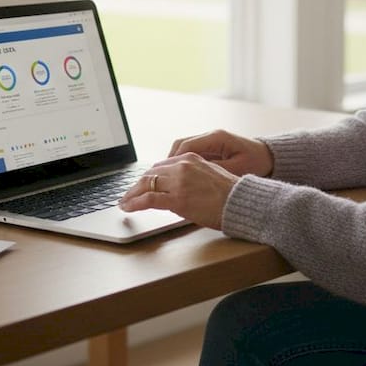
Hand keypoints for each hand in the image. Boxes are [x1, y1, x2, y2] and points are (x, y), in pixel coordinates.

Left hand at [119, 153, 239, 229]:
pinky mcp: (176, 199)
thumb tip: (180, 185)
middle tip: (129, 194)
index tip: (143, 184)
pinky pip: (148, 199)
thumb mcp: (210, 175)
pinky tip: (128, 207)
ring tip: (125, 202)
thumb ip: (192, 175)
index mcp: (190, 158)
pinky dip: (134, 203)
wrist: (240, 202)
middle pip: (151, 174)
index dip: (149, 177)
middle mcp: (182, 166)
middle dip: (138, 185)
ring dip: (132, 194)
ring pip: (146, 185)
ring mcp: (178, 182)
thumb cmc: (230, 193)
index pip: (161, 165)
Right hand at [168, 129, 273, 177]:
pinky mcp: (211, 148)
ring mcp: (210, 141)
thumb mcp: (237, 170)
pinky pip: (191, 153)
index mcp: (217, 138)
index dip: (173, 160)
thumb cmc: (257, 163)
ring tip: (166, 178)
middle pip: (181, 145)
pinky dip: (182, 163)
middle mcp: (211, 136)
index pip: (187, 146)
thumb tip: (194, 177)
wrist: (270, 157)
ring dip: (174, 162)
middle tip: (159, 177)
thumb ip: (215, 171)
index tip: (164, 173)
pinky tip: (179, 177)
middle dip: (168, 161)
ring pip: (183, 148)